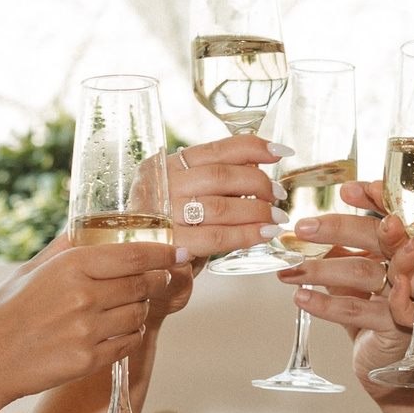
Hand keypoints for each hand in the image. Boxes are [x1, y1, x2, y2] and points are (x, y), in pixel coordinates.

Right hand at [0, 240, 182, 412]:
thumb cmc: (6, 311)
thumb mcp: (32, 269)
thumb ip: (66, 247)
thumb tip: (90, 225)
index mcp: (70, 267)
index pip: (132, 255)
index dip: (162, 253)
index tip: (179, 252)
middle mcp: (83, 297)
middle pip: (143, 285)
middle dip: (158, 281)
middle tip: (162, 279)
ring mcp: (87, 331)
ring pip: (138, 316)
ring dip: (140, 311)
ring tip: (126, 308)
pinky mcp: (88, 361)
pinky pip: (127, 344)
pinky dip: (128, 338)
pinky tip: (113, 333)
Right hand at [147, 134, 284, 259]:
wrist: (133, 265)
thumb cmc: (164, 228)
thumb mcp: (180, 195)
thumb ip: (210, 180)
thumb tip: (256, 167)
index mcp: (165, 165)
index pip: (215, 149)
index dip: (252, 147)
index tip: (280, 152)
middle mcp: (163, 185)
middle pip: (221, 176)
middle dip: (258, 183)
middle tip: (278, 195)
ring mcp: (164, 214)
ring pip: (221, 206)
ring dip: (256, 211)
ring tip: (276, 218)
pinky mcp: (171, 244)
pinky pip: (217, 237)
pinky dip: (246, 235)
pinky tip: (263, 235)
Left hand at [266, 201, 413, 412]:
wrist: (391, 366)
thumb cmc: (374, 315)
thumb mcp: (359, 278)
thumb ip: (346, 252)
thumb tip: (310, 230)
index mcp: (404, 249)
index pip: (388, 216)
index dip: (371, 200)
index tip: (346, 190)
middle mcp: (411, 267)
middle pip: (377, 238)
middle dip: (338, 229)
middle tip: (302, 227)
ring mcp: (407, 295)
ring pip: (363, 272)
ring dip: (321, 269)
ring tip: (290, 270)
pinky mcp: (397, 325)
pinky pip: (357, 310)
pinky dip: (326, 304)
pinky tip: (300, 298)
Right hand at [292, 169, 413, 369]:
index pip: (401, 209)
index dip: (376, 198)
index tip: (352, 189)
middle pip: (377, 241)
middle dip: (343, 231)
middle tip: (309, 224)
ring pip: (379, 275)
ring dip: (352, 268)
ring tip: (341, 255)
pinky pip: (397, 310)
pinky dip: (388, 301)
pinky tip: (382, 291)